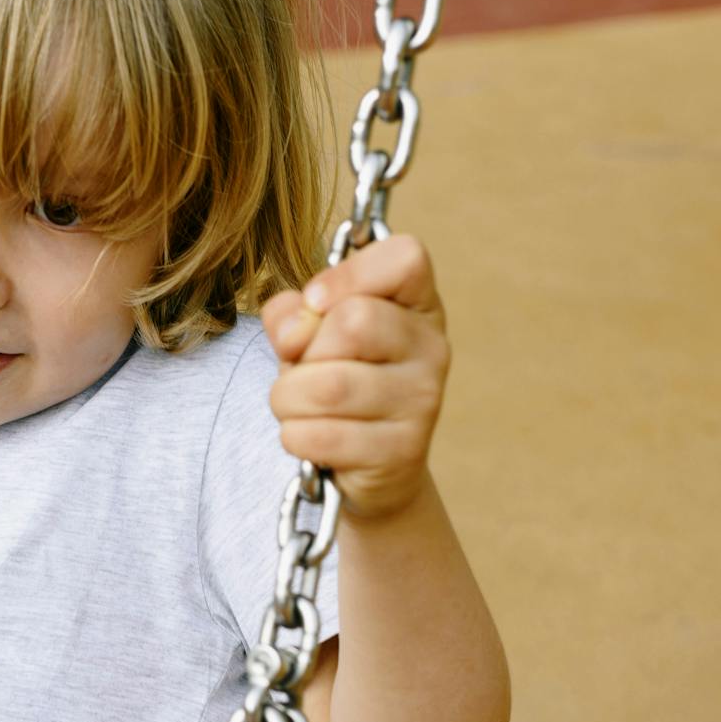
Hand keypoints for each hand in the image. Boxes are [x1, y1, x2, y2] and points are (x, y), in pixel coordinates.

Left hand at [262, 235, 449, 523]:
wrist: (368, 464)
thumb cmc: (337, 381)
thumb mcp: (310, 334)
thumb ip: (292, 313)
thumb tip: (293, 331)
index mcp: (417, 303)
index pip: (406, 258)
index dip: (347, 274)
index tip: (316, 301)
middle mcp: (431, 347)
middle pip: (353, 321)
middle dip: (303, 351)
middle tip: (304, 369)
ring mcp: (423, 400)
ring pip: (328, 386)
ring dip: (289, 398)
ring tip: (299, 405)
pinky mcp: (403, 451)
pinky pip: (321, 435)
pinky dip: (295, 436)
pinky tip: (310, 438)